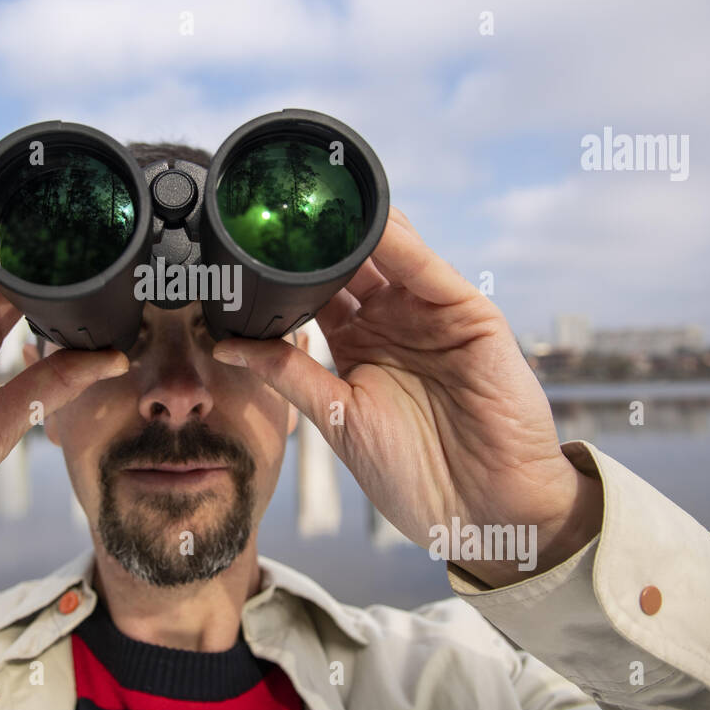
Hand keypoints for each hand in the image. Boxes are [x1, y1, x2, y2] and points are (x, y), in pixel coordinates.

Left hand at [212, 206, 601, 587]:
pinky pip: (430, 271)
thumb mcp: (337, 418)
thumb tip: (226, 347)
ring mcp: (431, 315)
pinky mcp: (469, 316)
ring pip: (391, 255)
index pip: (319, 290)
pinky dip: (403, 245)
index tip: (250, 239)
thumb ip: (288, 374)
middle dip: (320, 236)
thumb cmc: (413, 476)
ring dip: (357, 229)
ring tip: (319, 199)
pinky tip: (374, 223)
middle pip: (352, 263)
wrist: (482, 511)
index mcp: (358, 345)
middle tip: (280, 203)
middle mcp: (394, 322)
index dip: (289, 267)